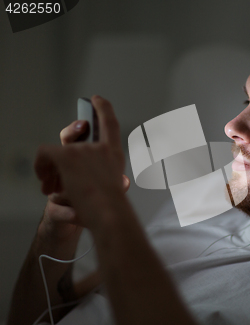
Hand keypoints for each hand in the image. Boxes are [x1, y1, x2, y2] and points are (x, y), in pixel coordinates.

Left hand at [35, 96, 128, 232]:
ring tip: (52, 186)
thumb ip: (116, 182)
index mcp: (115, 155)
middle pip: (76, 136)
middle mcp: (100, 148)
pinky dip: (41, 166)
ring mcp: (83, 150)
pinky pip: (45, 153)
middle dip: (66, 144)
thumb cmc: (112, 208)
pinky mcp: (67, 156)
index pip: (110, 123)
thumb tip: (124, 182)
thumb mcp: (116, 191)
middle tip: (58, 156)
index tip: (96, 100)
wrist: (107, 214)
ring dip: (52, 167)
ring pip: (58, 150)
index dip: (103, 108)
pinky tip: (45, 181)